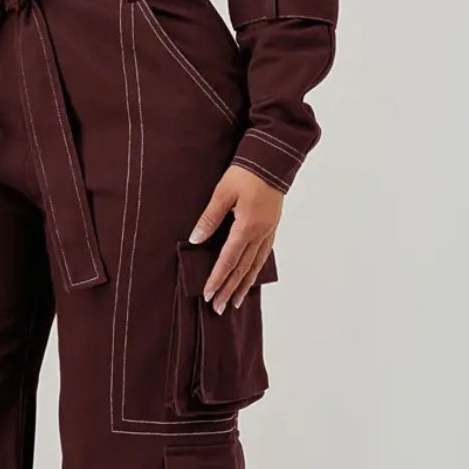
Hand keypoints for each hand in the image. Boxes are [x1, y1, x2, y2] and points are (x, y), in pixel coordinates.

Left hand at [188, 164, 283, 311]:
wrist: (272, 160)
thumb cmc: (245, 173)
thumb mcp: (222, 192)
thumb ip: (209, 217)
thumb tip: (196, 239)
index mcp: (246, 227)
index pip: (228, 260)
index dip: (217, 279)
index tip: (209, 295)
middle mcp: (259, 234)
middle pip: (242, 269)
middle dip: (229, 290)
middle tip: (219, 308)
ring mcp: (268, 232)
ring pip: (255, 265)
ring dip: (244, 285)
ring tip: (235, 301)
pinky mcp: (272, 227)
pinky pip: (264, 255)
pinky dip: (256, 270)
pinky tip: (251, 277)